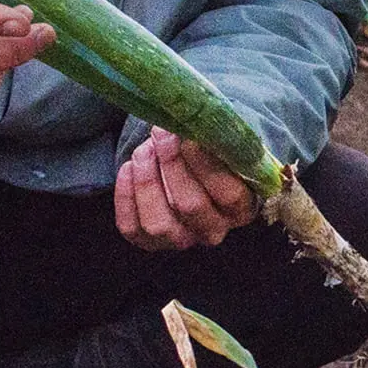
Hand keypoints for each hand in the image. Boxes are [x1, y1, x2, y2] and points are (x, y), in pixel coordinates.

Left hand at [114, 126, 256, 251]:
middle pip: (190, 205)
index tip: (190, 136)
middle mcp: (214, 230)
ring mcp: (181, 239)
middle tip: (162, 134)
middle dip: (172, 164)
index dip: (206, 164)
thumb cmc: (212, 153)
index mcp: (242, 208)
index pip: (228, 194)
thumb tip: (194, 126)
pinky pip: (131, 227)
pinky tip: (129, 167)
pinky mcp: (150, 242)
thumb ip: (216, 139)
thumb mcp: (222, 145)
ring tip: (143, 150)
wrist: (191, 168)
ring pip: (158, 223)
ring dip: (147, 181)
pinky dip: (125, 196)